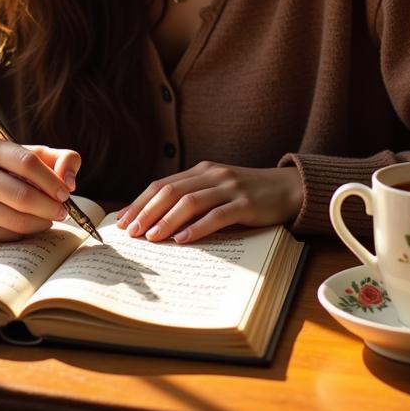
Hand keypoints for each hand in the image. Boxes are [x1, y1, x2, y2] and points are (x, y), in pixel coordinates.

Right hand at [0, 137, 81, 243]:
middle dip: (51, 206)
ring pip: (16, 219)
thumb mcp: (19, 154)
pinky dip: (25, 232)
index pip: (27, 162)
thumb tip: (71, 180)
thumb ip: (54, 158)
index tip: (67, 192)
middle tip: (64, 211)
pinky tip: (29, 225)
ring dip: (42, 222)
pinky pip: (5, 235)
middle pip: (23, 195)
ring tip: (50, 218)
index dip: (52, 180)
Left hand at [115, 162, 303, 243]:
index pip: (162, 185)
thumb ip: (193, 198)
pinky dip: (197, 228)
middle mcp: (212, 174)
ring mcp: (229, 187)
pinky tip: (183, 240)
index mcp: (201, 170)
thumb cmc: (248, 194)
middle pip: (170, 191)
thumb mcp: (217, 190)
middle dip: (146, 212)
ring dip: (166, 220)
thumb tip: (157, 222)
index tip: (121, 220)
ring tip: (151, 237)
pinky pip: (217, 216)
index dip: (140, 202)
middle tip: (130, 231)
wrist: (288, 188)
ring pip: (190, 202)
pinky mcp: (245, 203)